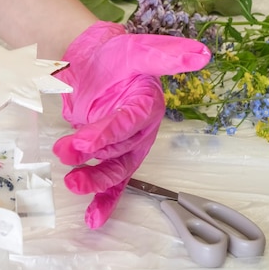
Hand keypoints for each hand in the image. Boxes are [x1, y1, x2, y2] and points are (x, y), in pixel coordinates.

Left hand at [53, 21, 210, 227]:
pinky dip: (104, 202)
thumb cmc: (116, 56)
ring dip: (94, 180)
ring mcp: (124, 146)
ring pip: (113, 169)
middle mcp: (139, 130)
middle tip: (66, 152)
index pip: (128, 123)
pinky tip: (93, 220)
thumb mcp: (137, 49)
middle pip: (118, 149)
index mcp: (147, 105)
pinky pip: (113, 184)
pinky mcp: (111, 156)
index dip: (106, 134)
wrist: (95, 61)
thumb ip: (165, 54)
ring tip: (72, 182)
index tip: (81, 142)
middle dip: (92, 154)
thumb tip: (202, 54)